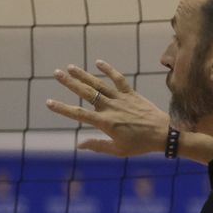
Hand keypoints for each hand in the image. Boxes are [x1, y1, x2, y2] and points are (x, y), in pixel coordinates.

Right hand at [46, 60, 212, 158]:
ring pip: (99, 84)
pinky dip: (109, 70)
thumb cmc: (140, 145)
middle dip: (70, 83)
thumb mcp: (117, 150)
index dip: (62, 108)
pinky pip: (119, 79)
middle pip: (86, 93)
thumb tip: (79, 144)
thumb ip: (97, 145)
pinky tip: (98, 62)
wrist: (164, 134)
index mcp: (105, 123)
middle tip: (56, 73)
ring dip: (84, 74)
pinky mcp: (132, 94)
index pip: (79, 114)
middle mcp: (111, 108)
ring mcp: (121, 99)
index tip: (48, 102)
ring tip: (70, 67)